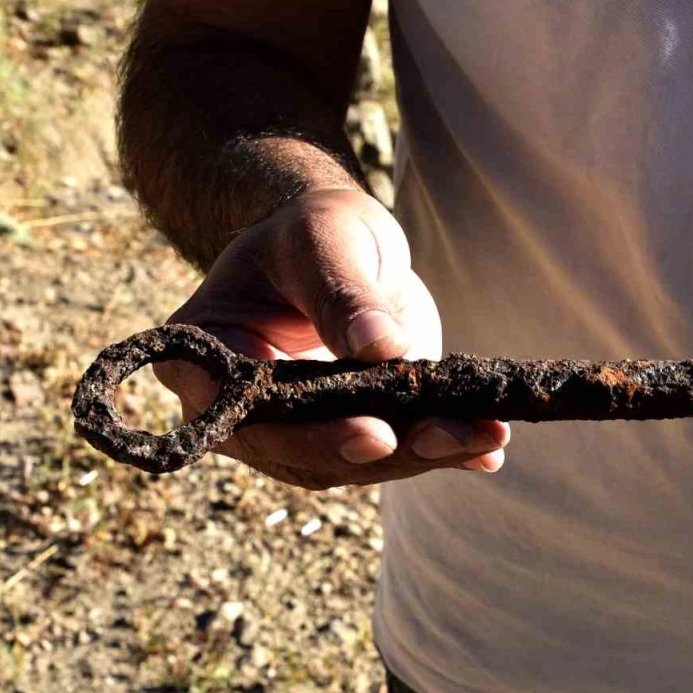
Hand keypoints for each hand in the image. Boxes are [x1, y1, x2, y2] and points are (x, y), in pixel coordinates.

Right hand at [157, 188, 509, 488]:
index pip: (248, 415)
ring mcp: (296, 430)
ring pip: (357, 462)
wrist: (338, 245)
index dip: (312, 435)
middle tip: (458, 436)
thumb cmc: (310, 229)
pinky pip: (393, 451)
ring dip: (427, 454)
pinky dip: (443, 450)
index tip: (377, 434)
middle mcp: (242, 412)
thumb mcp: (321, 237)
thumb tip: (379, 345)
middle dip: (391, 451)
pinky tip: (488, 448)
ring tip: (488, 437)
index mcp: (204, 360)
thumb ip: (341, 290)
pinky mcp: (349, 430)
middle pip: (310, 453)